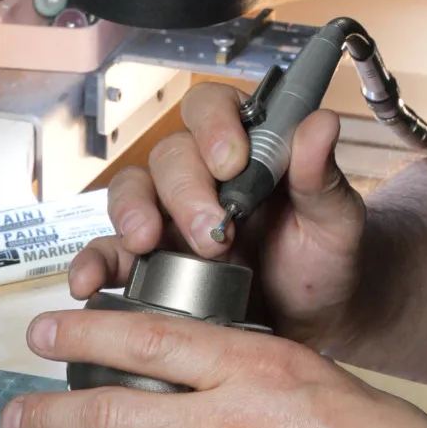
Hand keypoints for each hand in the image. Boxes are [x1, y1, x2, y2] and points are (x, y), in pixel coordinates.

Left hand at [0, 304, 426, 427]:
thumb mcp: (322, 378)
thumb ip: (257, 375)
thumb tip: (207, 376)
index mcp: (256, 367)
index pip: (149, 337)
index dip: (87, 330)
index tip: (47, 328)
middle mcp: (226, 424)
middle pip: (110, 411)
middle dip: (50, 412)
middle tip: (17, 412)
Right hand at [68, 81, 366, 346]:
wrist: (315, 319)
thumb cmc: (325, 256)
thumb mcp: (334, 219)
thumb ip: (322, 175)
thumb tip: (322, 123)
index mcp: (246, 145)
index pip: (213, 108)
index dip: (214, 126)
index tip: (232, 161)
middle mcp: (201, 173)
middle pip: (171, 155)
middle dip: (187, 191)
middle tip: (213, 233)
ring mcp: (170, 217)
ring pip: (132, 191)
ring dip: (133, 213)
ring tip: (146, 243)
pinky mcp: (150, 264)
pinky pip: (108, 253)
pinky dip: (93, 264)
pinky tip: (92, 283)